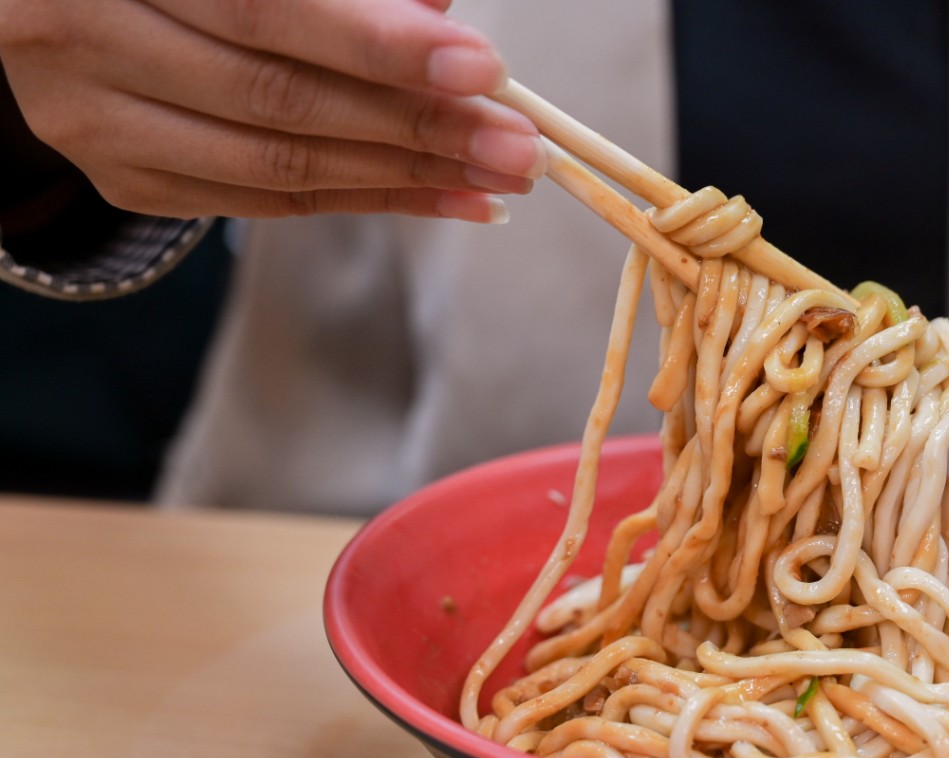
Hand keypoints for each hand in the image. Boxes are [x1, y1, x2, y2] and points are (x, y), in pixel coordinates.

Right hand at [0, 0, 544, 222]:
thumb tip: (438, 11)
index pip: (266, 6)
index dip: (380, 43)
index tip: (483, 68)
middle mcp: (87, 35)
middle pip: (280, 96)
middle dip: (416, 125)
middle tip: (518, 144)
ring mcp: (97, 120)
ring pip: (276, 161)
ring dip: (406, 176)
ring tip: (500, 178)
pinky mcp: (125, 178)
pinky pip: (264, 202)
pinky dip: (366, 200)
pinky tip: (447, 198)